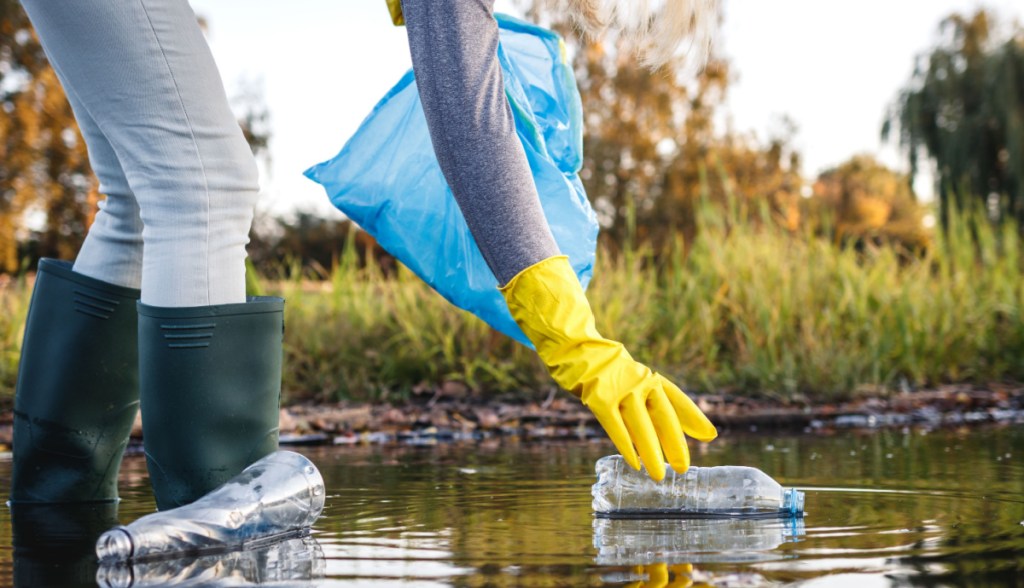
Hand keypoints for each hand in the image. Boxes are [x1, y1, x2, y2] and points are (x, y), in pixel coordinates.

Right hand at [500, 256, 716, 480]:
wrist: (576, 349)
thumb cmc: (611, 374)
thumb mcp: (637, 382)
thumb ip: (662, 404)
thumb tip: (695, 428)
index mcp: (651, 378)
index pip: (677, 400)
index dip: (694, 418)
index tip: (710, 436)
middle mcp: (639, 382)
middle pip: (663, 416)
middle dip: (674, 444)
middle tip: (683, 467)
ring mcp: (619, 389)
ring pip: (640, 425)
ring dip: (651, 452)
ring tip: (659, 474)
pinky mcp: (598, 397)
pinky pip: (615, 425)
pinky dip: (626, 445)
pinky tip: (635, 463)